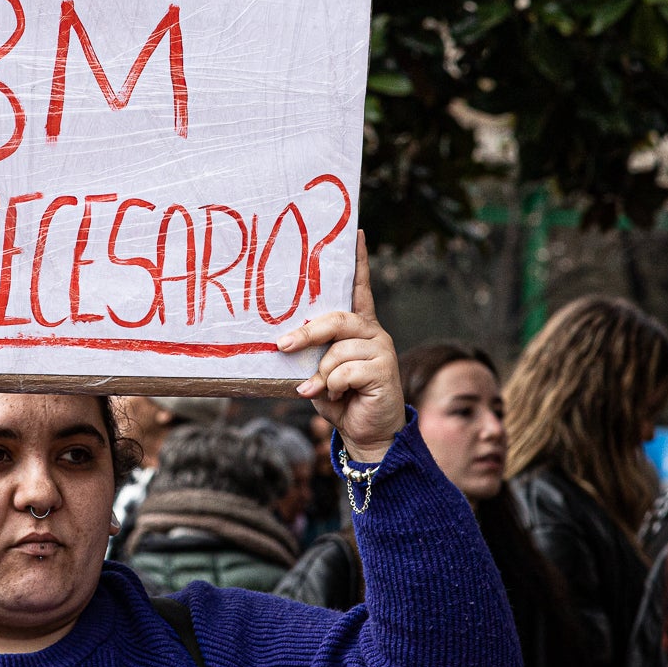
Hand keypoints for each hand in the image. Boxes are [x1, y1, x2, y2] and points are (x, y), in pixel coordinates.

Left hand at [278, 233, 404, 462]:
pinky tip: (338, 397)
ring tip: (319, 389)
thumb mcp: (317, 371)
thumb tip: (284, 341)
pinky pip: (346, 371)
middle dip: (306, 333)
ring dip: (320, 374)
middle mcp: (371, 332)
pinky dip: (333, 387)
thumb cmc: (338, 398)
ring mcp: (380, 349)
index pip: (358, 288)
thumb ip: (309, 352)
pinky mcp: (384, 370)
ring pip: (337, 350)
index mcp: (357, 326)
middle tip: (282, 346)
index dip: (357, 262)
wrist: (366, 433)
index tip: (354, 233)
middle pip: (336, 319)